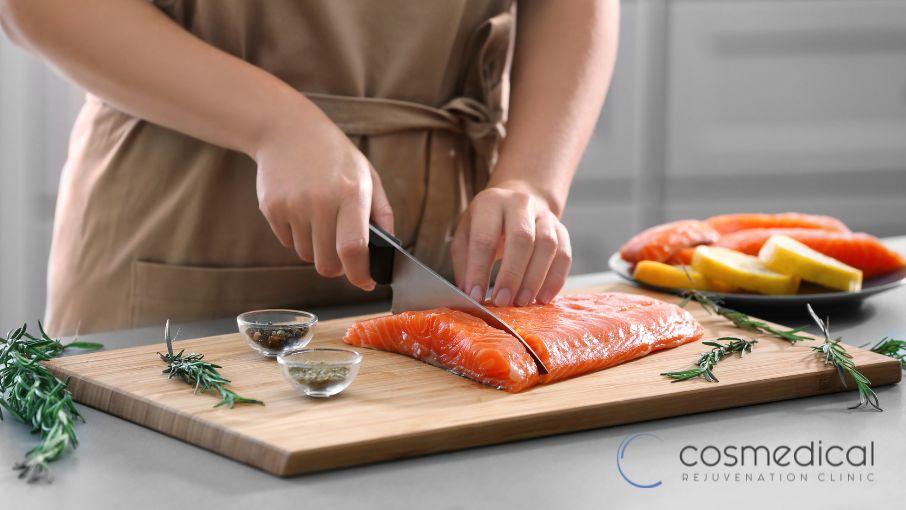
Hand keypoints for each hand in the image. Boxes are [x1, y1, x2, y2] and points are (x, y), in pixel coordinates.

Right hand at [253, 103, 393, 290]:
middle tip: (342, 255)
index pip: (353, 248)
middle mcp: (320, 201)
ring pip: (306, 255)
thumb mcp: (367, 175)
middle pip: (327, 262)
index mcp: (350, 193)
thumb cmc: (334, 156)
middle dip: (337, 268)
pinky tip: (301, 208)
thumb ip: (382, 214)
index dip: (359, 274)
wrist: (286, 129)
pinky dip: (297, 235)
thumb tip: (388, 252)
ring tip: (320, 219)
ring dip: (316, 248)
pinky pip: (287, 242)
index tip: (365, 282)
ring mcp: (292, 205)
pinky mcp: (271, 207)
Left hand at [451, 182, 571, 306]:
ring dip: (535, 279)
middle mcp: (520, 203)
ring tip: (522, 302)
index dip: (479, 270)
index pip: (484, 239)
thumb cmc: (484, 226)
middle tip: (503, 301)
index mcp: (490, 202)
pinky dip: (555, 280)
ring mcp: (544, 215)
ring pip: (547, 246)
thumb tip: (470, 295)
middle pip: (521, 238)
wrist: (514, 205)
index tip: (475, 297)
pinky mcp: (561, 229)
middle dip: (512, 275)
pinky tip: (542, 299)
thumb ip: (465, 265)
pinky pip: (564, 255)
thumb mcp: (465, 237)